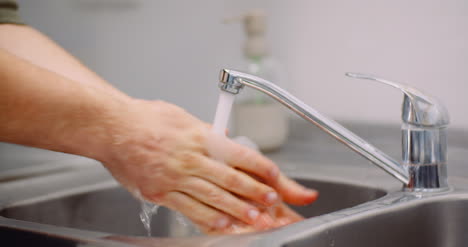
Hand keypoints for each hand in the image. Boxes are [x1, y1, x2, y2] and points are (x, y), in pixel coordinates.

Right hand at [100, 99, 317, 231]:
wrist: (113, 129)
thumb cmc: (145, 119)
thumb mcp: (182, 116)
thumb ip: (205, 131)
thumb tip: (224, 137)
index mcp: (200, 137)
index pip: (239, 153)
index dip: (260, 167)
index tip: (274, 176)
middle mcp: (191, 159)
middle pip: (231, 179)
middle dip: (255, 192)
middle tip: (273, 202)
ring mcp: (176, 178)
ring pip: (214, 198)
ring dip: (238, 210)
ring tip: (256, 219)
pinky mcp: (162, 193)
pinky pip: (190, 209)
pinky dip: (210, 219)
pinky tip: (224, 225)